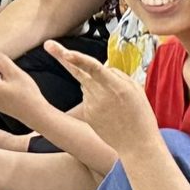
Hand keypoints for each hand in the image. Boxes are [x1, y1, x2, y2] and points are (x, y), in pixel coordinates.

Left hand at [45, 41, 163, 160]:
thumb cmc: (140, 116)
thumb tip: (102, 68)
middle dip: (63, 57)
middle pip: (78, 72)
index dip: (79, 59)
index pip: (93, 68)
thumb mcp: (136, 90)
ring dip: (95, 85)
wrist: (137, 145)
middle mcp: (100, 95)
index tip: (66, 53)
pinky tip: (110, 112)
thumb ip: (118, 75)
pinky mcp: (87, 115)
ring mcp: (91, 106)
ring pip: (88, 84)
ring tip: (115, 103)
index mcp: (116, 86)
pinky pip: (89, 98)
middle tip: (48, 45)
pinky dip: (97, 99)